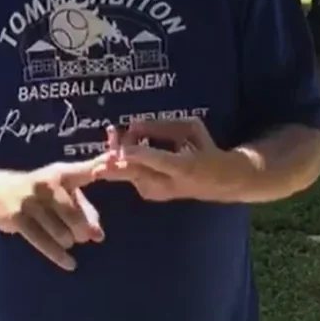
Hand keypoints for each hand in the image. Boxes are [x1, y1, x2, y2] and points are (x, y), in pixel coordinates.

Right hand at [0, 158, 105, 270]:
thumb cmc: (39, 193)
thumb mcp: (61, 192)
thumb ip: (84, 210)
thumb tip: (98, 236)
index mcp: (62, 173)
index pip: (84, 170)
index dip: (100, 164)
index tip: (114, 158)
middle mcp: (47, 184)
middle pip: (74, 215)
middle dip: (82, 231)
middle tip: (82, 236)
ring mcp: (30, 200)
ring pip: (61, 232)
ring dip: (68, 241)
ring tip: (67, 240)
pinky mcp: (17, 217)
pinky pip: (42, 241)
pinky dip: (58, 256)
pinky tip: (70, 264)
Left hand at [95, 119, 251, 202]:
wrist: (222, 183)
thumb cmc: (207, 150)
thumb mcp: (192, 129)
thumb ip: (164, 127)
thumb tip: (135, 126)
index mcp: (187, 166)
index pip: (160, 161)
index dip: (140, 156)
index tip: (122, 152)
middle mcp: (171, 183)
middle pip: (138, 175)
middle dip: (114, 169)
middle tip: (97, 164)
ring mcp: (160, 192)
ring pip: (130, 175)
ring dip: (117, 159)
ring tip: (112, 134)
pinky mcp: (151, 194)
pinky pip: (132, 175)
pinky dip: (123, 163)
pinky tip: (120, 147)